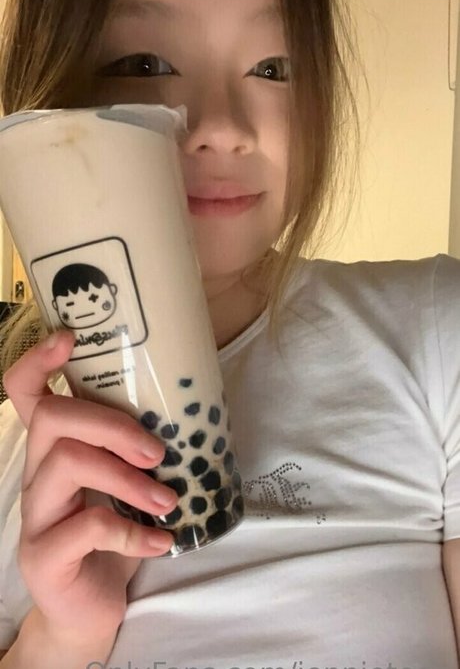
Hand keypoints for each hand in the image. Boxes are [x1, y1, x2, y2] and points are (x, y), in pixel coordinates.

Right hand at [3, 330, 177, 641]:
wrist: (91, 609)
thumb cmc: (113, 533)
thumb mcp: (125, 482)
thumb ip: (138, 449)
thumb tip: (193, 409)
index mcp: (54, 449)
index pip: (23, 393)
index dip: (37, 360)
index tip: (68, 338)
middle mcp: (35, 474)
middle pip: (53, 418)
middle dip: (112, 425)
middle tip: (156, 451)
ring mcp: (35, 515)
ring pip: (67, 463)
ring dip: (129, 480)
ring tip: (169, 501)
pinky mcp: (44, 556)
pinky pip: (87, 528)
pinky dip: (133, 534)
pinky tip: (161, 542)